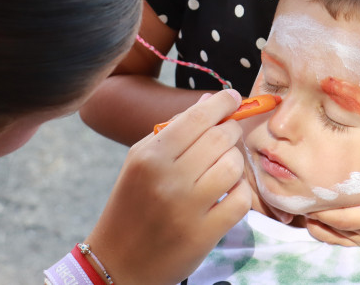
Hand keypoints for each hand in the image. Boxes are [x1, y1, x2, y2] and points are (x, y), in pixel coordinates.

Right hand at [83, 89, 250, 284]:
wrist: (119, 261)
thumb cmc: (131, 204)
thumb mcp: (140, 161)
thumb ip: (173, 130)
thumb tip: (209, 100)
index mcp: (149, 156)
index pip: (196, 118)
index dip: (221, 103)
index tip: (232, 97)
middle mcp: (168, 179)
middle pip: (220, 138)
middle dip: (230, 130)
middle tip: (226, 134)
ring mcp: (188, 208)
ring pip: (234, 166)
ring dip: (235, 161)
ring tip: (223, 166)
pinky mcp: (205, 234)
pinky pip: (241, 200)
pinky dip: (240, 192)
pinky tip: (227, 192)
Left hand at [303, 158, 359, 246]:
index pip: (345, 217)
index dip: (324, 206)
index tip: (308, 188)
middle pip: (332, 225)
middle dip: (313, 210)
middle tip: (298, 188)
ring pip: (328, 234)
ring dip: (312, 219)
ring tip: (302, 197)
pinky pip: (332, 238)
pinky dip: (318, 226)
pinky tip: (311, 206)